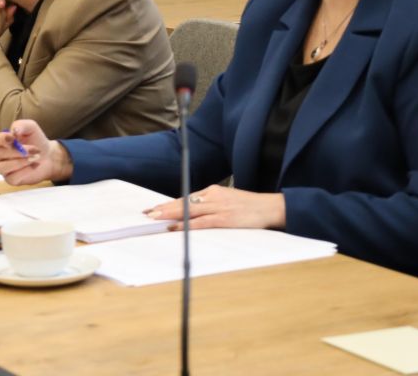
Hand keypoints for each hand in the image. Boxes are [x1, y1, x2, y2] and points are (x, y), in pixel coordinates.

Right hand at [0, 120, 71, 184]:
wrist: (48, 155)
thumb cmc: (36, 140)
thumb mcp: (31, 127)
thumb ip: (21, 125)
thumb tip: (14, 131)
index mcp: (0, 142)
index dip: (0, 139)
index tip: (13, 138)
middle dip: (18, 151)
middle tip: (34, 149)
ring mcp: (4, 169)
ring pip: (3, 168)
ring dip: (21, 162)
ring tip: (35, 157)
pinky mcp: (11, 179)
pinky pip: (12, 178)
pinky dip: (25, 171)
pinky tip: (34, 166)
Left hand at [144, 185, 286, 230]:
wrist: (269, 207)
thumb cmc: (249, 206)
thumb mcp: (227, 199)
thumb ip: (211, 204)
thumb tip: (194, 212)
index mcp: (213, 191)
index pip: (186, 197)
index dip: (170, 203)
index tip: (155, 208)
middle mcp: (212, 196)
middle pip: (183, 202)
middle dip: (164, 208)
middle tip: (148, 212)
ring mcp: (218, 207)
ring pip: (188, 210)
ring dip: (170, 214)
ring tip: (155, 218)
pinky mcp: (224, 218)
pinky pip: (201, 222)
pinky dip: (187, 225)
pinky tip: (176, 227)